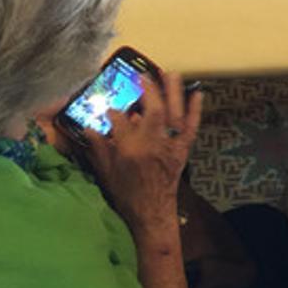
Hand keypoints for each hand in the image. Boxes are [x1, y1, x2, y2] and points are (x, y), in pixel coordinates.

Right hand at [82, 72, 202, 233]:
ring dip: (173, 93)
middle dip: (148, 90)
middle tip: (142, 75)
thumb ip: (98, 149)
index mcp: (130, 151)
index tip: (110, 107)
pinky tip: (198, 93)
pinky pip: (191, 128)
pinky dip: (195, 110)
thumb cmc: (127, 195)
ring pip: (173, 115)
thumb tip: (89, 129)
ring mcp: (170, 147)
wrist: (152, 214)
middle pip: (152, 112)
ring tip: (170, 73)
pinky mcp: (182, 151)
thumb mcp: (106, 173)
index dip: (115, 112)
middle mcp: (152, 146)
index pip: (121, 121)